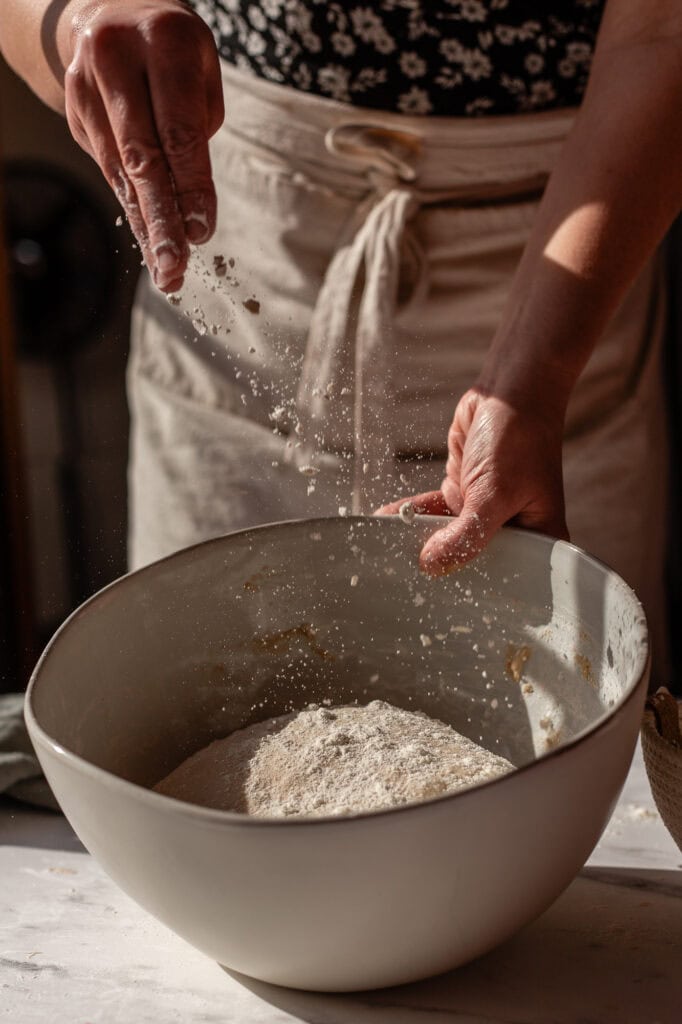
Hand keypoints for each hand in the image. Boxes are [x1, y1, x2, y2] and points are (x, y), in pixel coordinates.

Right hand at [63, 0, 223, 290]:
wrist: (106, 12)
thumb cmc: (172, 50)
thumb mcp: (201, 68)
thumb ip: (198, 127)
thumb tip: (190, 204)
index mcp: (161, 43)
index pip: (178, 131)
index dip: (191, 186)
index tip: (203, 231)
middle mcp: (114, 62)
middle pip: (141, 158)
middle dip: (161, 221)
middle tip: (175, 269)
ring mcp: (85, 89)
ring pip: (120, 173)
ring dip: (146, 228)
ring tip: (166, 274)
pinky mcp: (74, 115)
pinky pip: (110, 172)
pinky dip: (133, 210)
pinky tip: (150, 245)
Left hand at [375, 387, 568, 574]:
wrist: (511, 392)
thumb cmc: (520, 441)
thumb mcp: (494, 495)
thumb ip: (465, 535)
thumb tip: (432, 566)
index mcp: (538, 540)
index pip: (506, 578)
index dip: (476, 591)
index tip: (439, 603)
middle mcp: (513, 531)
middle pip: (473, 560)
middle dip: (441, 565)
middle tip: (402, 582)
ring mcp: (485, 512)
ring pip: (448, 535)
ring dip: (418, 538)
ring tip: (385, 553)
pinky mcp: (464, 493)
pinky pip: (434, 511)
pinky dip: (411, 515)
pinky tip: (385, 522)